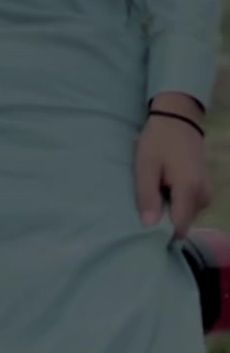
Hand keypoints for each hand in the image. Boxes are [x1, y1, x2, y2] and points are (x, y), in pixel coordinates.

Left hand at [135, 111, 211, 239]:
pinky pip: (190, 207)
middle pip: (184, 224)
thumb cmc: (158, 141)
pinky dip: (177, 204)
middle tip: (147, 207)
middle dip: (166, 222)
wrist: (178, 119)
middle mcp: (203, 195)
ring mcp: (207, 192)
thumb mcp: (146, 167)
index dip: (163, 233)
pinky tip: (164, 191)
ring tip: (155, 195)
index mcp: (189, 189)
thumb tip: (150, 226)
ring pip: (187, 216)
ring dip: (171, 211)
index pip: (179, 227)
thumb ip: (147, 196)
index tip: (146, 231)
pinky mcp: (205, 189)